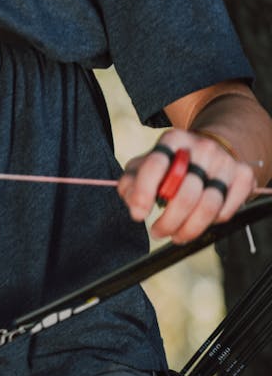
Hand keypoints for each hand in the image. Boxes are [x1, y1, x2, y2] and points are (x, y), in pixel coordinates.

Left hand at [117, 129, 255, 242]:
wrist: (207, 153)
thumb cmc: (168, 166)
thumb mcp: (142, 168)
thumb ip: (130, 185)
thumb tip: (136, 207)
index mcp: (172, 140)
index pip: (155, 165)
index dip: (143, 194)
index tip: (138, 215)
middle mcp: (202, 148)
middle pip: (185, 194)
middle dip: (168, 222)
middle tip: (158, 232)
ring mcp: (225, 162)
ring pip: (208, 206)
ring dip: (188, 229)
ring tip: (176, 235)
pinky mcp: (244, 176)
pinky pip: (226, 211)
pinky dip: (210, 223)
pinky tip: (197, 222)